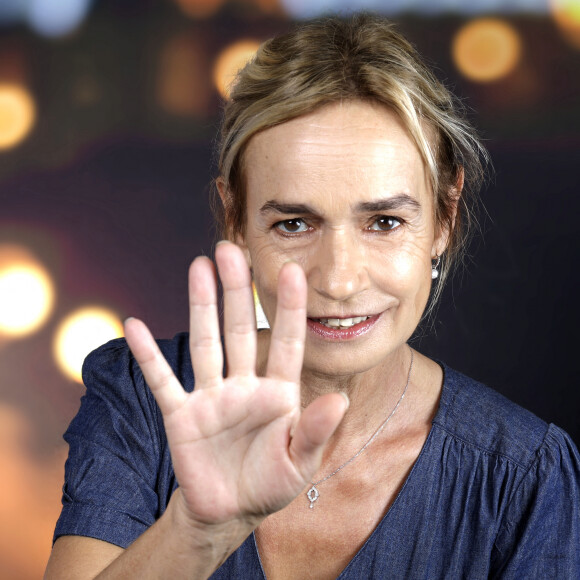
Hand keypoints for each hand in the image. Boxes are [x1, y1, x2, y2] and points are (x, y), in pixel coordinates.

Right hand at [124, 242, 347, 529]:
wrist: (231, 511)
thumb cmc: (272, 483)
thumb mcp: (300, 463)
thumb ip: (315, 432)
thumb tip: (339, 401)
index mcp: (279, 393)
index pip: (288, 343)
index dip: (290, 308)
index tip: (292, 270)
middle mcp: (244, 385)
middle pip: (241, 330)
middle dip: (237, 291)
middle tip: (232, 249)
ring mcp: (211, 397)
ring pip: (206, 343)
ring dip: (201, 306)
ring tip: (199, 266)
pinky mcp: (182, 415)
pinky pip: (163, 381)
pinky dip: (148, 357)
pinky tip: (135, 326)